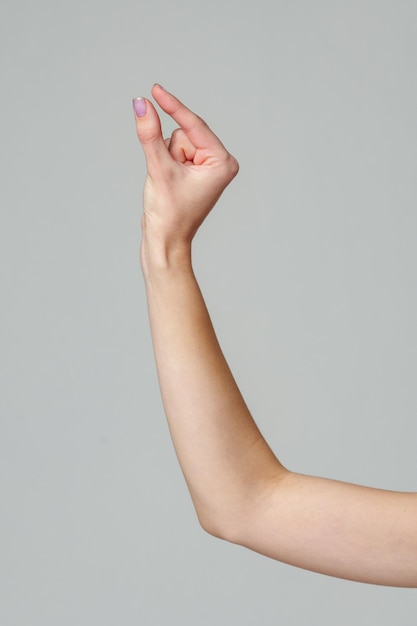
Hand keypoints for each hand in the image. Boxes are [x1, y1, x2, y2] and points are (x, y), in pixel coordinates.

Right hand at [133, 85, 238, 265]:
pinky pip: (172, 152)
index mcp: (223, 162)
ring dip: (165, 159)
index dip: (172, 107)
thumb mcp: (158, 169)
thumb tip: (141, 104)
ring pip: (175, 142)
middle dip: (170, 152)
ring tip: (169, 185)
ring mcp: (207, 168)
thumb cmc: (169, 214)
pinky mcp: (194, 172)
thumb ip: (150, 134)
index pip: (193, 126)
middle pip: (183, 134)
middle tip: (170, 179)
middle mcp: (219, 163)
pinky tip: (168, 185)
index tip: (154, 89)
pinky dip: (164, 164)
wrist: (165, 243)